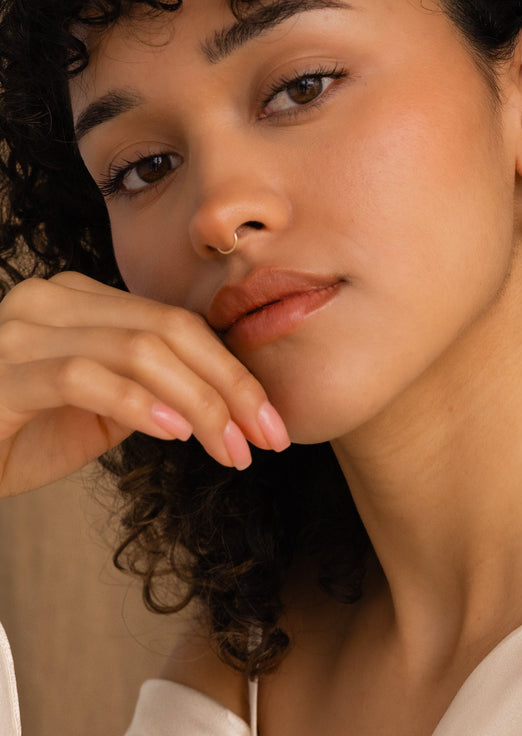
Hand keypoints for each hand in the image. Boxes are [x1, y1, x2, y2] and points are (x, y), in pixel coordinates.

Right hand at [0, 272, 289, 497]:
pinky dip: (140, 404)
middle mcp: (51, 300)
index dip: (233, 370)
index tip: (269, 419)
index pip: (178, 323)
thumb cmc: (16, 435)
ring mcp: (22, 330)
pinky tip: (176, 435)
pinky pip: (86, 377)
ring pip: (140, 350)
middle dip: (231, 387)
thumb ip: (150, 386)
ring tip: (230, 447)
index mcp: (80, 299)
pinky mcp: (1, 371)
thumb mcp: (98, 409)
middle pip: (171, 331)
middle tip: (265, 437)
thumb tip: (223, 396)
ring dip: (200, 404)